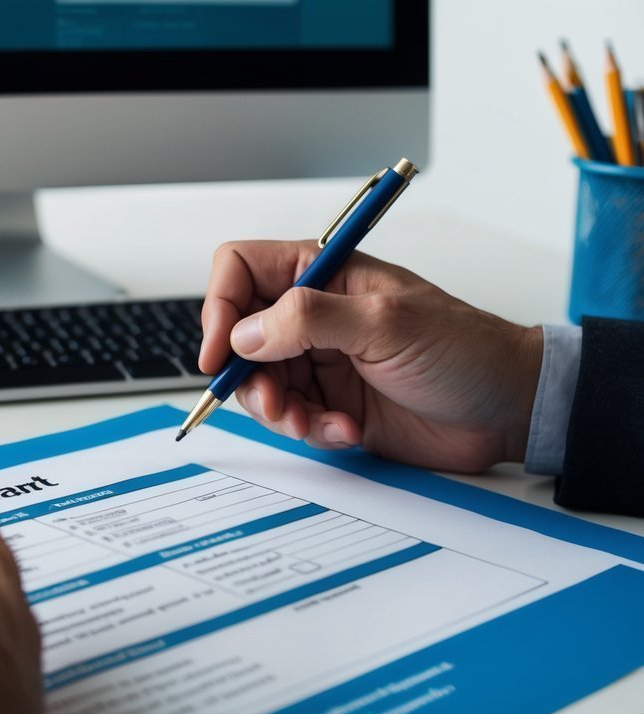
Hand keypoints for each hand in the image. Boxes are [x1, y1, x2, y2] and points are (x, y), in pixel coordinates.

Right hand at [199, 240, 541, 472]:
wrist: (507, 410)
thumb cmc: (465, 351)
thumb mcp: (386, 323)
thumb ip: (309, 319)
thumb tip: (246, 331)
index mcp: (323, 274)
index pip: (241, 270)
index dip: (219, 306)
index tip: (220, 351)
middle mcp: (313, 315)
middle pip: (239, 335)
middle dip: (247, 374)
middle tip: (273, 400)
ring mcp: (320, 360)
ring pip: (259, 383)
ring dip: (279, 409)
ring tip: (315, 421)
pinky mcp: (331, 402)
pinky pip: (291, 418)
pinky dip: (311, 430)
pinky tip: (348, 430)